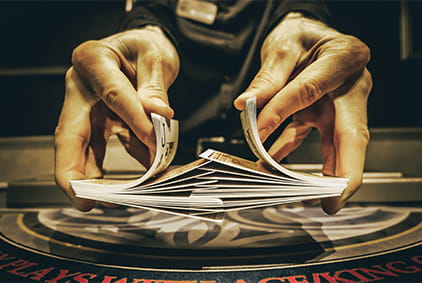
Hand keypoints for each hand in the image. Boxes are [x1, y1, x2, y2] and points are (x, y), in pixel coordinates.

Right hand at [54, 26, 179, 210]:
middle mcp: (82, 86)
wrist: (142, 46)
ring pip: (82, 146)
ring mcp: (87, 106)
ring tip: (110, 198)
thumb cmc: (144, 46)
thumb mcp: (155, 57)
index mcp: (93, 60)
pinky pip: (103, 148)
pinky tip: (137, 178)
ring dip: (94, 176)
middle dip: (75, 170)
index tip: (154, 143)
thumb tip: (159, 114)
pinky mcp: (98, 120)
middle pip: (71, 133)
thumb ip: (155, 86)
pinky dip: (120, 165)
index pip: (113, 94)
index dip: (134, 120)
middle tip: (85, 198)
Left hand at [234, 13, 371, 213]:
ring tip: (300, 194)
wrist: (307, 32)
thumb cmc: (301, 34)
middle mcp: (349, 85)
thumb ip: (268, 77)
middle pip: (352, 134)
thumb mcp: (282, 46)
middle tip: (332, 201)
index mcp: (344, 59)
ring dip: (318, 172)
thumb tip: (246, 104)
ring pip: (334, 143)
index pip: (311, 90)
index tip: (257, 132)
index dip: (282, 112)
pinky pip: (306, 136)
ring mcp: (337, 103)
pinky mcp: (321, 113)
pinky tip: (270, 163)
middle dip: (344, 172)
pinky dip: (287, 151)